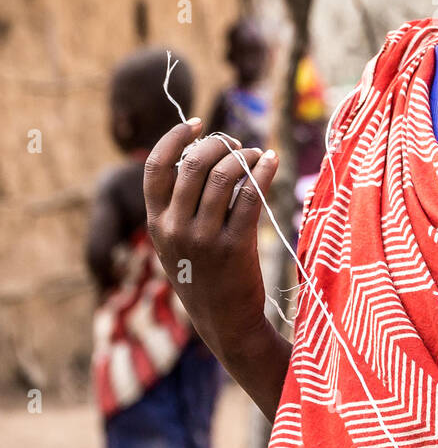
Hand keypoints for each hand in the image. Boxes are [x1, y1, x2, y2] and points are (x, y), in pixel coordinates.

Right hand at [143, 121, 277, 358]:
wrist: (225, 324)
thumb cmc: (204, 276)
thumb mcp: (176, 244)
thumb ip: (180, 205)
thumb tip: (206, 154)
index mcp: (156, 224)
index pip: (155, 168)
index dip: (175, 138)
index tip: (196, 123)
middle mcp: (174, 230)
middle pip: (194, 165)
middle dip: (219, 145)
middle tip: (237, 144)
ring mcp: (204, 239)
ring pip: (225, 175)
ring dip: (245, 156)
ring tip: (257, 155)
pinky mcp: (235, 247)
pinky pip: (251, 195)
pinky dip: (264, 171)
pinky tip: (271, 163)